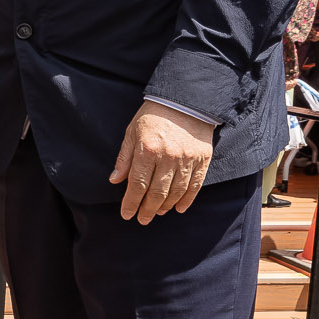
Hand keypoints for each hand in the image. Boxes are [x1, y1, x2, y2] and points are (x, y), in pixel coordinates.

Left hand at [109, 101, 215, 223]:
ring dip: (165, 206)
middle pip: (156, 192)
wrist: (185, 100)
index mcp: (148, 149)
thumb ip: (125, 158)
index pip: (137, 184)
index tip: (126, 214)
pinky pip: (195, 185)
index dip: (131, 202)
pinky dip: (187, 199)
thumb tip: (115, 180)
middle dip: (147, 209)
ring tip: (157, 212)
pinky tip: (179, 208)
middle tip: (142, 219)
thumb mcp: (132, 132)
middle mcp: (168, 156)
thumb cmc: (153, 115)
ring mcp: (187, 159)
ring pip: (176, 192)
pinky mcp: (203, 158)